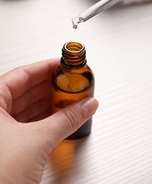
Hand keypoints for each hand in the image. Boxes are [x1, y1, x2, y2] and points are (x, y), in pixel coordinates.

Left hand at [0, 59, 98, 183]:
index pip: (22, 74)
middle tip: (69, 82)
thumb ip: (66, 120)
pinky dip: (44, 119)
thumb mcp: (37, 140)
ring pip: (26, 107)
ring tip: (68, 98)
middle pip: (25, 90)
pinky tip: (58, 117)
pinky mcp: (5, 143)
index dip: (45, 67)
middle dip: (50, 86)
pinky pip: (27, 123)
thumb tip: (86, 106)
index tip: (62, 65)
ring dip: (49, 104)